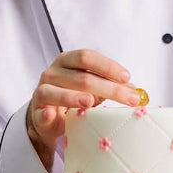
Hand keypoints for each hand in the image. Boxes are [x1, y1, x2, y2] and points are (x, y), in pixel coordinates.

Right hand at [26, 49, 136, 169]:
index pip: (87, 57)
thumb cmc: (72, 95)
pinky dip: (48, 113)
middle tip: (129, 99)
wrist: (46, 115)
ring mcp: (43, 91)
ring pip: (58, 92)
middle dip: (108, 88)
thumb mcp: (92, 87)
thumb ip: (110, 85)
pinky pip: (42, 111)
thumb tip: (135, 90)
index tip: (126, 77)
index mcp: (67, 61)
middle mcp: (53, 72)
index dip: (107, 66)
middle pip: (81, 77)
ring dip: (74, 97)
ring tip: (90, 102)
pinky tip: (54, 114)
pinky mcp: (37, 111)